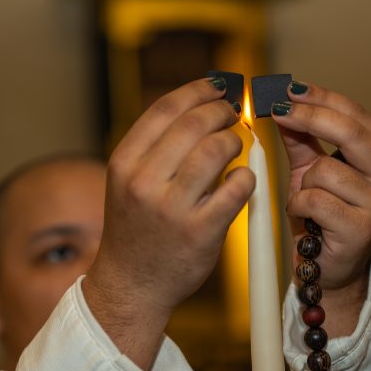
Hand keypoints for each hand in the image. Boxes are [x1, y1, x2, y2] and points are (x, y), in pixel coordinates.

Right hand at [84, 78, 253, 369]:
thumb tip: (199, 101)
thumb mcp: (130, 180)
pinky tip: (242, 180)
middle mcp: (144, 182)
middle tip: (234, 115)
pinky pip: (237, 187)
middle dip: (223, 112)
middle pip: (195, 123)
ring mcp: (173, 208)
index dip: (198, 90)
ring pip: (218, 149)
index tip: (218, 86)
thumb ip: (157, 145)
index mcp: (124, 162)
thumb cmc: (137, 227)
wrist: (132, 284)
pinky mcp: (201, 231)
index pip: (166, 108)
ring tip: (237, 146)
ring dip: (236, 141)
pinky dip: (246, 177)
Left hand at [271, 81, 370, 333]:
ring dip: (302, 185)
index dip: (321, 98)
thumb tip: (283, 104)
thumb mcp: (309, 170)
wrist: (327, 268)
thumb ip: (301, 139)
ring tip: (306, 202)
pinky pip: (315, 200)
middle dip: (310, 118)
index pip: (355, 114)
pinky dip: (300, 207)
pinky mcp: (362, 228)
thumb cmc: (321, 216)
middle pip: (350, 131)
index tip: (288, 89)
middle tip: (279, 111)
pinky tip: (307, 220)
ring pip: (324, 170)